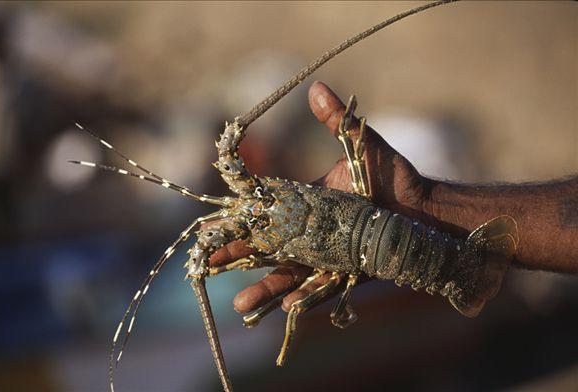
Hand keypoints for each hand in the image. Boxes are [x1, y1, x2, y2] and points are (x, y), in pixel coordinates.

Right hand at [209, 81, 430, 313]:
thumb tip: (315, 86)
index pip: (266, 212)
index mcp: (308, 203)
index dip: (240, 219)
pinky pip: (323, 286)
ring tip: (241, 304)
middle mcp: (312, 231)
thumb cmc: (394, 177)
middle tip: (207, 263)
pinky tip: (286, 306)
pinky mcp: (347, 271)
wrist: (426, 210)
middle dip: (239, 256)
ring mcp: (327, 254)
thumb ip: (339, 122)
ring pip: (290, 273)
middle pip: (268, 246)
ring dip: (265, 286)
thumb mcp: (363, 146)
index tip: (211, 226)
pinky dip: (306, 296)